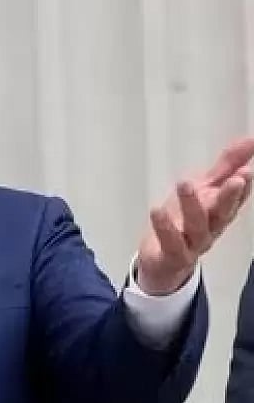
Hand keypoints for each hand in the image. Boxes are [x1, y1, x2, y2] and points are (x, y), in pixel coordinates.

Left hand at [136, 137, 253, 294]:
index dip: (244, 186)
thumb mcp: (205, 189)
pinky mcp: (172, 255)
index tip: (247, 170)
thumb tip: (249, 141)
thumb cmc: (186, 222)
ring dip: (193, 205)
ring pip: (197, 226)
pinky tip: (157, 211)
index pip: (237, 198)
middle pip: (223, 212)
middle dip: (230, 196)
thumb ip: (226, 165)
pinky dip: (165, 227)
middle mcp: (211, 227)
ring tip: (185, 184)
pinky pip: (171, 242)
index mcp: (220, 210)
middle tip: (236, 179)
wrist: (164, 261)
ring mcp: (192, 243)